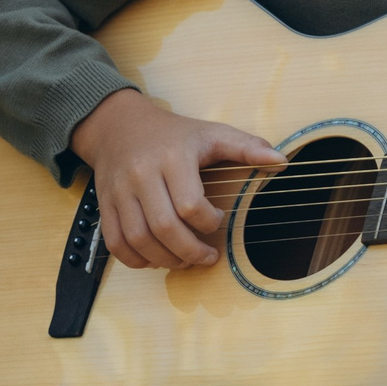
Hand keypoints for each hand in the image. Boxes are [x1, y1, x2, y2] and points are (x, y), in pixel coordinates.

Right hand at [69, 87, 286, 269]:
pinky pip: (115, 242)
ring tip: (183, 260)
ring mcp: (119, 191)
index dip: (209, 222)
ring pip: (138, 238)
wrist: (117, 125)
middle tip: (206, 257)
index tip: (219, 220)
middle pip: (163, 227)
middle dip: (189, 251)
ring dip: (164, 259)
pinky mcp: (105, 204)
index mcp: (172, 158)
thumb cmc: (171, 134)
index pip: (189, 204)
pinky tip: (154, 258)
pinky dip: (135, 259)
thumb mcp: (211, 133)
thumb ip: (247, 146)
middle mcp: (142, 175)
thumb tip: (282, 161)